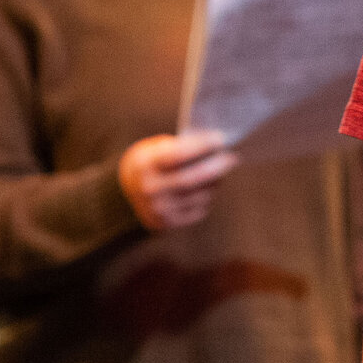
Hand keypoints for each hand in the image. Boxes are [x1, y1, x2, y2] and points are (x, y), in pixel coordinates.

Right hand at [117, 132, 234, 230]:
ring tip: (220, 172)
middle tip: (233, 157)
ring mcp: (157, 209)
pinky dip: (208, 198)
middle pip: (191, 179)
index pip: (177, 155)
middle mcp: (149, 189)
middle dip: (217, 167)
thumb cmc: (154, 161)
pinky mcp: (167, 223)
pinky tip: (206, 189)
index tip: (221, 139)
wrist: (129, 190)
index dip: (202, 146)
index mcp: (145, 165)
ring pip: (200, 196)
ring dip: (216, 183)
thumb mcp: (158, 147)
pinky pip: (199, 210)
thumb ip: (183, 146)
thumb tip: (218, 144)